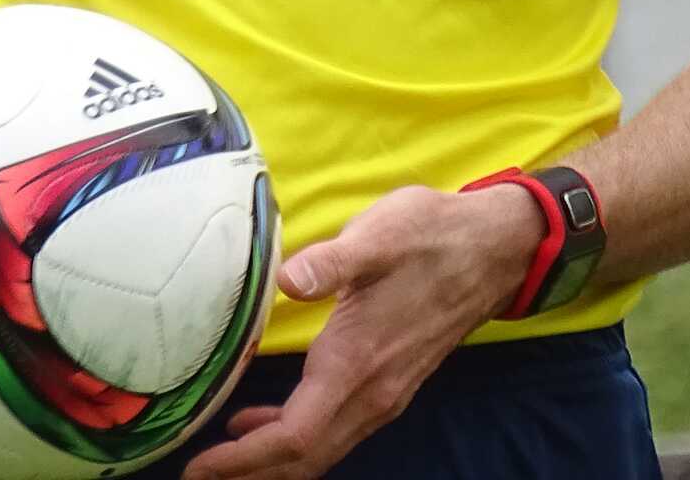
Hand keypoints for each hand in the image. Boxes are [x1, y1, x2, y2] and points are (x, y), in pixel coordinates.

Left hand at [181, 183, 544, 479]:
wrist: (493, 250)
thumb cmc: (430, 236)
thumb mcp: (379, 235)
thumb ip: (331, 261)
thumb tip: (286, 279)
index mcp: (358, 363)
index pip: (295, 435)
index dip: (246, 461)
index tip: (201, 465)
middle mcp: (372, 394)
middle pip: (305, 458)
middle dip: (249, 474)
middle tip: (195, 475)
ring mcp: (384, 394)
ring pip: (320, 450)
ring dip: (270, 462)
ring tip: (219, 459)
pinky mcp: (388, 385)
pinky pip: (333, 432)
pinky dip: (293, 440)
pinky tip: (259, 423)